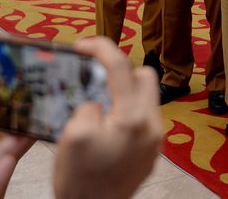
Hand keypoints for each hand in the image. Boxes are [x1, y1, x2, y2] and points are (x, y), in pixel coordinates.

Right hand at [53, 36, 161, 198]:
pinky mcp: (151, 150)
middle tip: (94, 79)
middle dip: (120, 72)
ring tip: (98, 105)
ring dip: (123, 93)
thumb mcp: (72, 137)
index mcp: (133, 119)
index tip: (84, 45)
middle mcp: (152, 126)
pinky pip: (143, 117)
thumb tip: (98, 100)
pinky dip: (126, 112)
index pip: (122, 68)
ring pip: (145, 97)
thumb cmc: (81, 182)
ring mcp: (155, 139)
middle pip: (144, 77)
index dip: (102, 48)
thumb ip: (88, 106)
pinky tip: (106, 125)